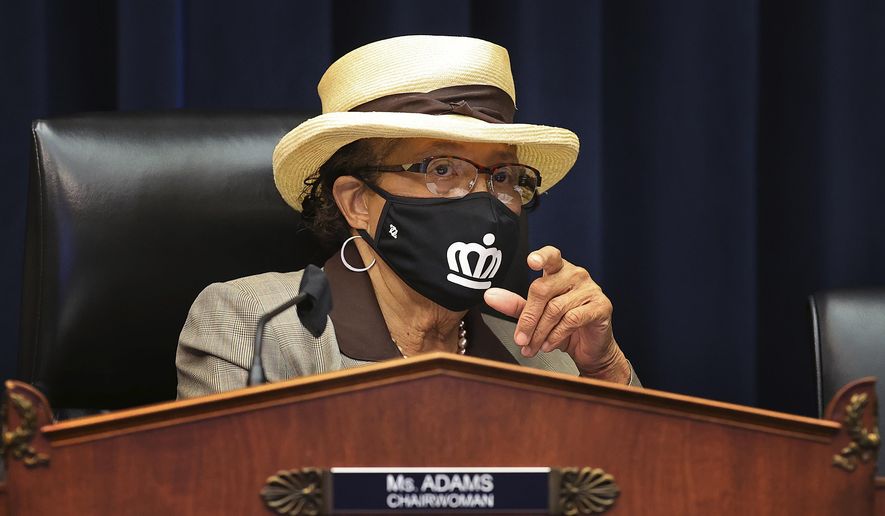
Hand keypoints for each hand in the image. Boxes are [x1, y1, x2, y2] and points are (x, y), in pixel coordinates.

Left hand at [484, 246, 630, 382]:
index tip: (532, 261)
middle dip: (528, 318)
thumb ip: (515, 305)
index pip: (550, 256)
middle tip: (520, 339)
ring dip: (540, 333)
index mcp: (559, 270)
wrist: (589, 349)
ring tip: (532, 347)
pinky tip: (549, 345)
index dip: (541, 256)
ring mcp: (590, 289)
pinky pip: (572, 319)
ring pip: (556, 309)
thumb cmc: (563, 327)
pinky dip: (556, 335)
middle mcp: (576, 274)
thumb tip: (490, 296)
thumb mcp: (536, 315)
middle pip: (543, 290)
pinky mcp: (601, 306)